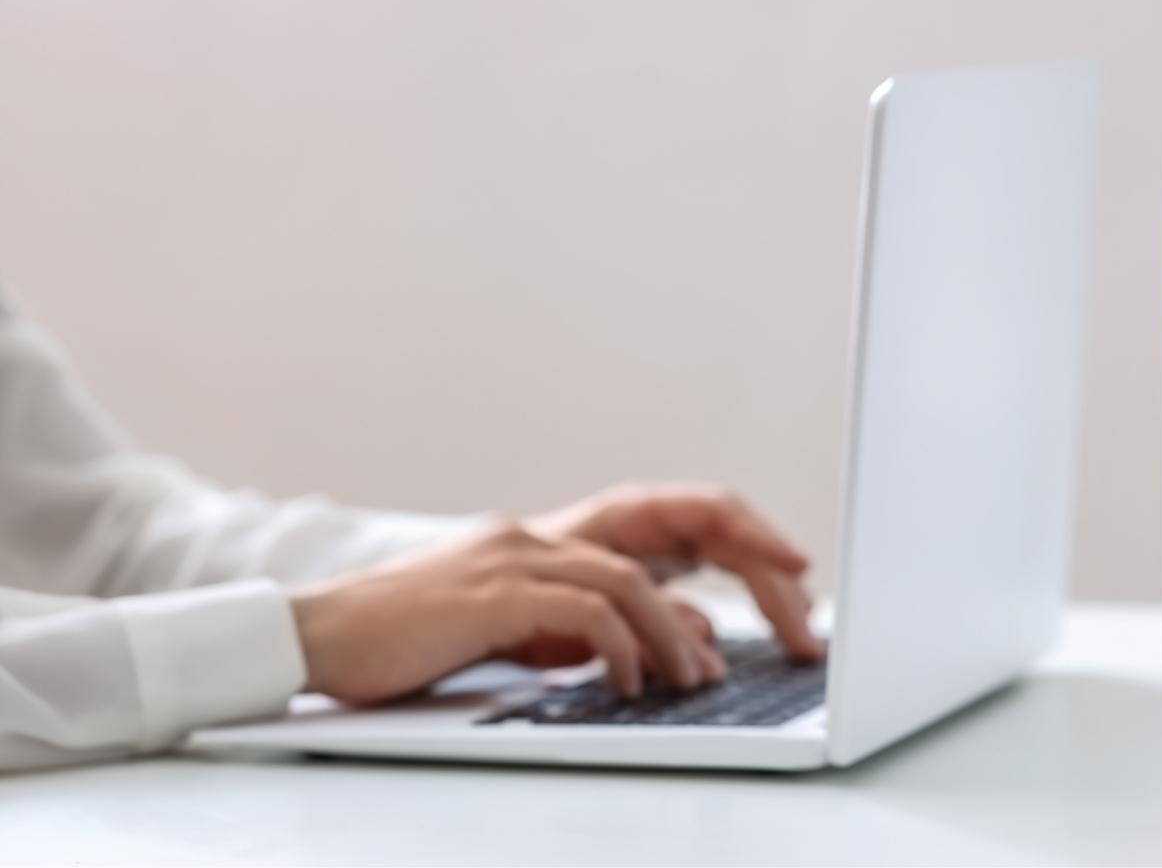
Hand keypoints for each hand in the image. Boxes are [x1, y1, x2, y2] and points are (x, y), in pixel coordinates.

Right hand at [291, 485, 816, 706]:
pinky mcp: (491, 592)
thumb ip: (597, 632)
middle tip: (800, 609)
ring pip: (632, 579)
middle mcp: (544, 533)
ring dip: (677, 634)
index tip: (795, 574)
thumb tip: (687, 648)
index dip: (740, 534)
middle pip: (673, 527)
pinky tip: (630, 684)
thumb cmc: (414, 645)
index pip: (669, 520)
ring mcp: (517, 554)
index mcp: (555, 538)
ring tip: (699, 682)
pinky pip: (580, 611)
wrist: (316, 639)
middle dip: (746, 561)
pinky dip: (618, 647)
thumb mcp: (524, 638)